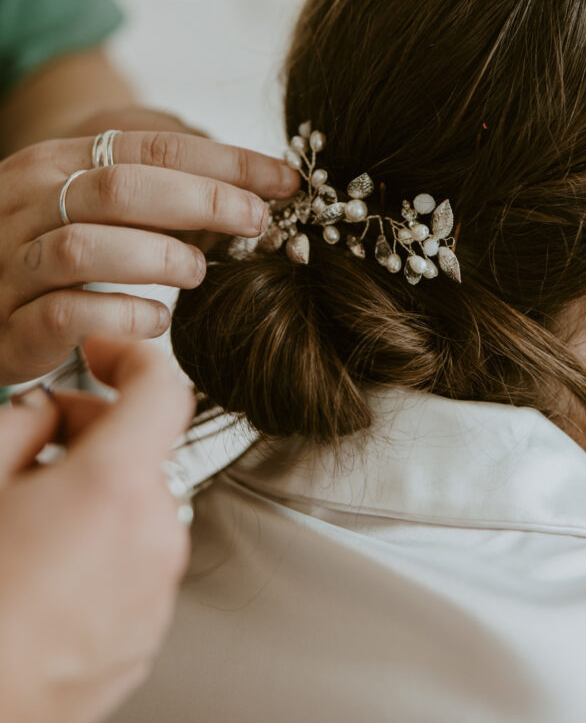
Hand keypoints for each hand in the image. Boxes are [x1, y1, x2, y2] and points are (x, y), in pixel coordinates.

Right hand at [0, 128, 299, 384]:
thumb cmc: (48, 252)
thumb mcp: (93, 205)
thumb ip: (159, 193)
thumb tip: (256, 192)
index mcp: (55, 162)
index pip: (151, 146)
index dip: (225, 161)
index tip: (286, 180)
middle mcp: (26, 202)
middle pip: (121, 187)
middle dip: (203, 200)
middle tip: (257, 221)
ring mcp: (9, 261)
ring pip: (86, 246)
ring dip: (159, 257)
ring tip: (199, 272)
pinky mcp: (8, 323)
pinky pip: (64, 313)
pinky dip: (121, 313)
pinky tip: (158, 319)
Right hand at [0, 337, 195, 722]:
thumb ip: (21, 423)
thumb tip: (43, 412)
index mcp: (115, 487)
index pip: (163, 387)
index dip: (132, 356)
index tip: (105, 354)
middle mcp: (153, 535)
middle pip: (147, 450)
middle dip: (99, 430)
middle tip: (42, 438)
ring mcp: (155, 590)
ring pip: (140, 508)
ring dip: (99, 492)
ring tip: (33, 515)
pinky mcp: (144, 632)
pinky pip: (135, 562)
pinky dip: (105, 545)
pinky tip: (47, 566)